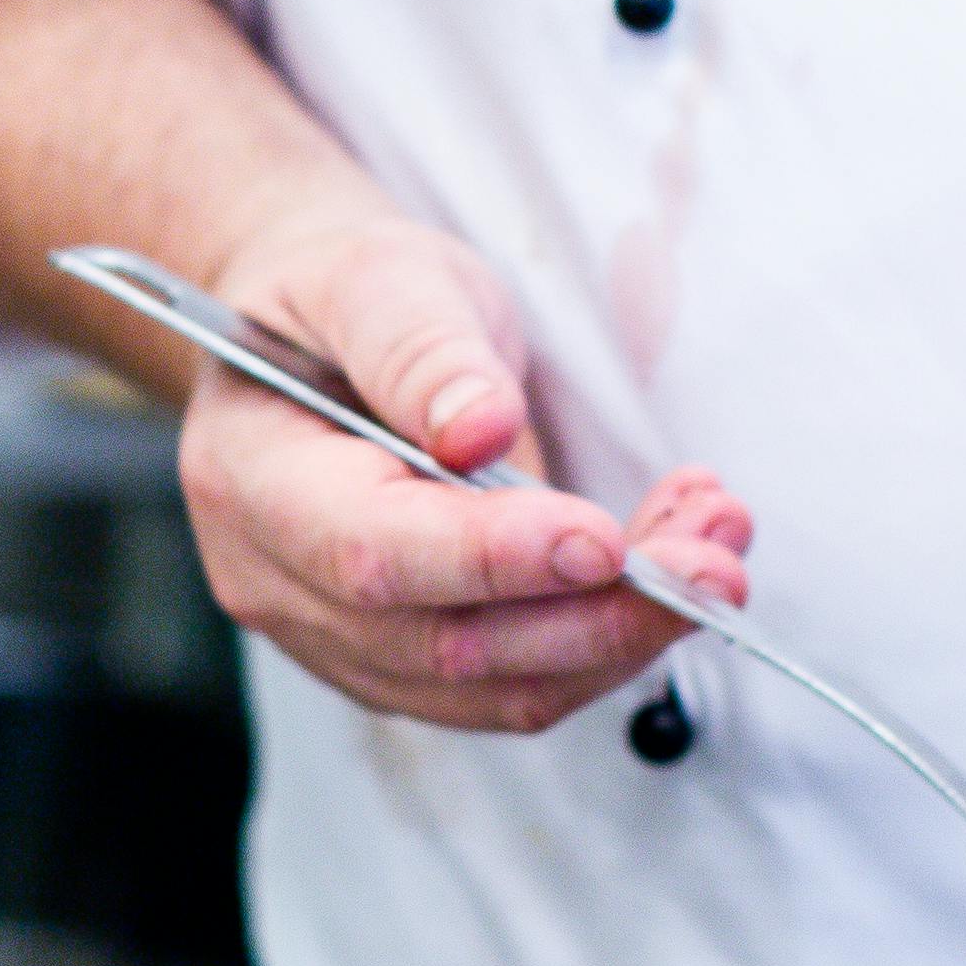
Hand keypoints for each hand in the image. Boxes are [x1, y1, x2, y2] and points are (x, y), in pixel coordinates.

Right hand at [180, 212, 748, 734]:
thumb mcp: (380, 278)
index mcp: (251, 478)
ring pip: (496, 688)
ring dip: (625, 633)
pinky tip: (667, 570)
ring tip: (714, 549)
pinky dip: (607, 640)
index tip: (604, 538)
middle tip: (713, 557)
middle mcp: (279, 583)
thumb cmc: (345, 303)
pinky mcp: (403, 666)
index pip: (371, 551)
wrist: (321, 343)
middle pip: (446, 645)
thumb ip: (422, 348)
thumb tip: (480, 431)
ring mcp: (337, 640)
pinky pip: (515, 687)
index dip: (492, 558)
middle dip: (598, 612)